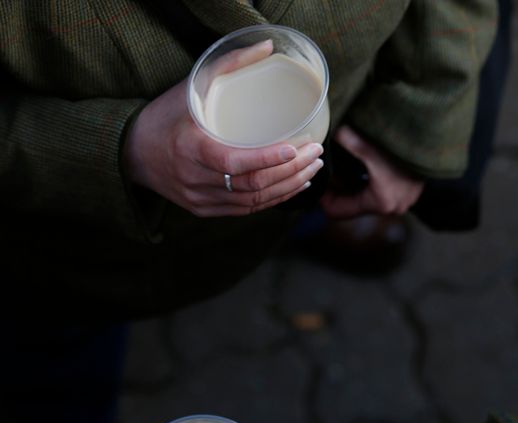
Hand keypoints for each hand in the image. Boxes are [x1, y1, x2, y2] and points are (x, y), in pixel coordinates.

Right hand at [123, 41, 325, 216]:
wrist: (131, 153)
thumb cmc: (164, 116)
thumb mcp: (191, 86)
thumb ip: (229, 64)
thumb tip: (268, 47)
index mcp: (191, 149)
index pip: (236, 162)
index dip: (270, 159)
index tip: (297, 147)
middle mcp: (195, 179)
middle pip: (253, 184)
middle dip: (291, 171)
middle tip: (316, 154)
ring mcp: (200, 199)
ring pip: (254, 202)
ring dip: (289, 187)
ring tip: (313, 169)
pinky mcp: (204, 210)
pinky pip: (246, 210)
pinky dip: (274, 200)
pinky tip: (294, 186)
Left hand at [320, 126, 423, 218]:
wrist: (437, 149)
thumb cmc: (405, 152)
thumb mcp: (373, 148)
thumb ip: (351, 142)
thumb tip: (332, 132)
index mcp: (379, 203)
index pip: (338, 212)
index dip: (324, 199)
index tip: (319, 182)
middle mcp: (390, 208)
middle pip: (351, 207)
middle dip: (338, 191)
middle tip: (328, 171)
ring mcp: (400, 202)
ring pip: (364, 200)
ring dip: (352, 186)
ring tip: (342, 168)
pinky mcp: (406, 193)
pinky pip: (377, 194)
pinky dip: (366, 183)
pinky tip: (362, 166)